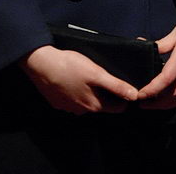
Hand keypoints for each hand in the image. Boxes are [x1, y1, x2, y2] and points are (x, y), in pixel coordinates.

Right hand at [19, 45, 137, 114]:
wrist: (41, 64)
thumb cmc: (70, 66)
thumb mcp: (96, 73)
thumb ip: (115, 85)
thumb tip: (134, 96)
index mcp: (93, 105)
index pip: (117, 108)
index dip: (123, 97)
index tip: (123, 84)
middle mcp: (81, 111)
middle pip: (101, 105)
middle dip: (106, 93)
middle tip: (105, 75)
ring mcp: (68, 108)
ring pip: (86, 102)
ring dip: (89, 92)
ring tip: (88, 75)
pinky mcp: (57, 102)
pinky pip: (72, 99)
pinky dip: (75, 91)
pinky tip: (73, 78)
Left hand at [137, 7, 175, 109]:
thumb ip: (162, 44)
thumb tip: (144, 47)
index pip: (167, 79)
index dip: (152, 89)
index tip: (141, 94)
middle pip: (175, 93)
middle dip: (157, 102)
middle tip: (143, 103)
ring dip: (169, 105)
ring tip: (155, 105)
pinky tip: (171, 97)